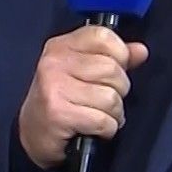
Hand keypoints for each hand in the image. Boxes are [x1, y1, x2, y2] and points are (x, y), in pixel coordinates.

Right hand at [16, 25, 149, 169]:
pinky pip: (104, 121)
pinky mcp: (59, 113)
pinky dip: (107, 130)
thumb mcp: (81, 73)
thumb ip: (112, 58)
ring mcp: (55, 87)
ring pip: (111, 97)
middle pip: (112, 69)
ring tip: (99, 115)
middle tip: (103, 100)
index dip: (119, 55)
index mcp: (61, 46)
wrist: (31, 135)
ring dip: (113, 114)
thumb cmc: (59, 102)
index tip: (115, 70)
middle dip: (118, 91)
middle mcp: (55, 63)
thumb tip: (140, 51)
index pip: (103, 36)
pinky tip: (94, 129)